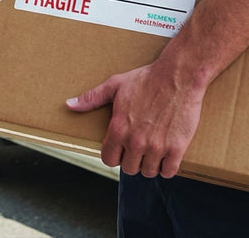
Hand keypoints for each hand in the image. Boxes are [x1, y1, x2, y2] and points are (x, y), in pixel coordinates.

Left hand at [66, 62, 205, 178]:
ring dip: (150, 165)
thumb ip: (91, 98)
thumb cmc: (146, 79)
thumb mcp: (115, 85)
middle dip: (132, 160)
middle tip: (139, 148)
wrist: (178, 76)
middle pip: (129, 168)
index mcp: (118, 129)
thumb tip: (69, 104)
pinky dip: (167, 167)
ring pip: (149, 172)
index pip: (109, 160)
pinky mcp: (176, 148)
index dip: (114, 156)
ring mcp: (156, 147)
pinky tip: (167, 155)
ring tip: (153, 152)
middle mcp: (135, 141)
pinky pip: (168, 171)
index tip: (121, 149)